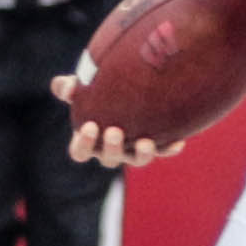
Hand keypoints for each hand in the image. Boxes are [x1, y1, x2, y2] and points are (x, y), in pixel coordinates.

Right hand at [56, 65, 187, 166]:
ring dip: (141, 154)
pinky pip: (164, 150)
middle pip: (109, 159)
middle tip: (115, 131)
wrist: (129, 88)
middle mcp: (112, 150)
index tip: (89, 126)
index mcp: (90, 141)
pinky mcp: (156, 144)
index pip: (80, 152)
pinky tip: (179, 142)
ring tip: (145, 142)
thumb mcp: (81, 87)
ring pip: (137, 161)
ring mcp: (134, 150)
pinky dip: (170, 149)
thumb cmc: (97, 90)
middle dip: (112, 148)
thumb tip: (67, 85)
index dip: (83, 144)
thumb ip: (69, 87)